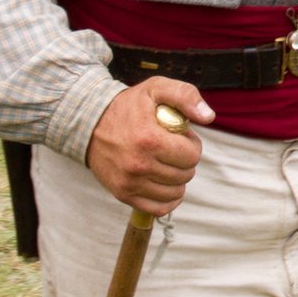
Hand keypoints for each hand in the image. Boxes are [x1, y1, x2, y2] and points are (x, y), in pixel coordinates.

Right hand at [85, 77, 213, 215]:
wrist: (88, 124)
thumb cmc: (127, 106)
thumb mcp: (156, 88)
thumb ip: (186, 96)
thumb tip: (209, 117)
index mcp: (149, 140)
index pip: (191, 156)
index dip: (192, 145)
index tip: (182, 137)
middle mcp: (138, 165)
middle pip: (185, 174)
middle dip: (186, 161)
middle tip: (173, 148)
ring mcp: (129, 183)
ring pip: (175, 193)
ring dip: (178, 179)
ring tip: (167, 162)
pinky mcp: (122, 194)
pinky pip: (158, 208)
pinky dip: (168, 199)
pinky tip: (166, 184)